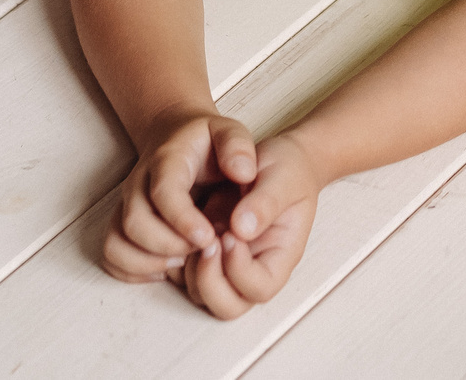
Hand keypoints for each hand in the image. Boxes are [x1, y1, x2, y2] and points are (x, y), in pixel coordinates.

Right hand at [101, 108, 256, 284]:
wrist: (176, 137)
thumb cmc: (207, 141)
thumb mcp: (229, 132)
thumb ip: (238, 147)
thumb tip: (243, 174)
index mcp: (167, 160)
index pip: (163, 192)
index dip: (183, 220)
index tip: (209, 237)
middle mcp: (138, 183)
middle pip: (135, 223)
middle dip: (169, 246)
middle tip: (204, 249)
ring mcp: (125, 204)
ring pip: (116, 243)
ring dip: (149, 262)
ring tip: (185, 261)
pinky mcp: (121, 222)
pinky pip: (112, 254)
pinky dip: (133, 270)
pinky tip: (166, 267)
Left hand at [180, 130, 324, 319]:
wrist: (274, 158)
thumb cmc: (287, 169)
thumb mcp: (283, 178)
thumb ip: (265, 202)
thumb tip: (242, 228)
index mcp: (281, 256)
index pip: (260, 288)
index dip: (241, 270)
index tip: (230, 234)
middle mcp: (253, 269)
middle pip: (229, 306)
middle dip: (210, 281)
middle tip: (207, 242)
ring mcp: (228, 265)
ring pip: (201, 295)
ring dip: (191, 270)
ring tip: (197, 232)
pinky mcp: (207, 254)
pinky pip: (183, 275)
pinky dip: (177, 260)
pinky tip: (184, 229)